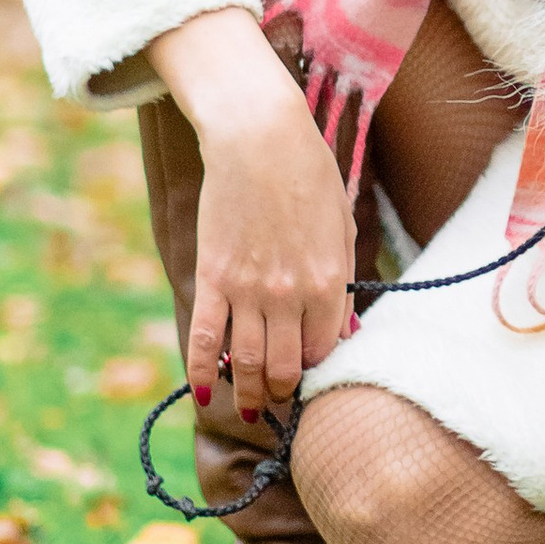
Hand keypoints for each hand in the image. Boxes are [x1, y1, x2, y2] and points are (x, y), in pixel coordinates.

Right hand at [150, 10, 356, 422]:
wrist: (258, 138)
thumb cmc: (308, 175)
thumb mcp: (341, 226)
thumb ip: (342, 282)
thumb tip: (342, 332)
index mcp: (328, 280)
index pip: (323, 349)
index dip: (316, 365)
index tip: (309, 367)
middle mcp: (288, 293)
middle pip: (284, 365)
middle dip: (283, 388)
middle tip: (280, 395)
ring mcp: (246, 289)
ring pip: (246, 361)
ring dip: (249, 391)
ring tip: (253, 404)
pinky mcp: (212, 278)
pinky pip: (203, 338)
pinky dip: (202, 373)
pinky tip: (206, 395)